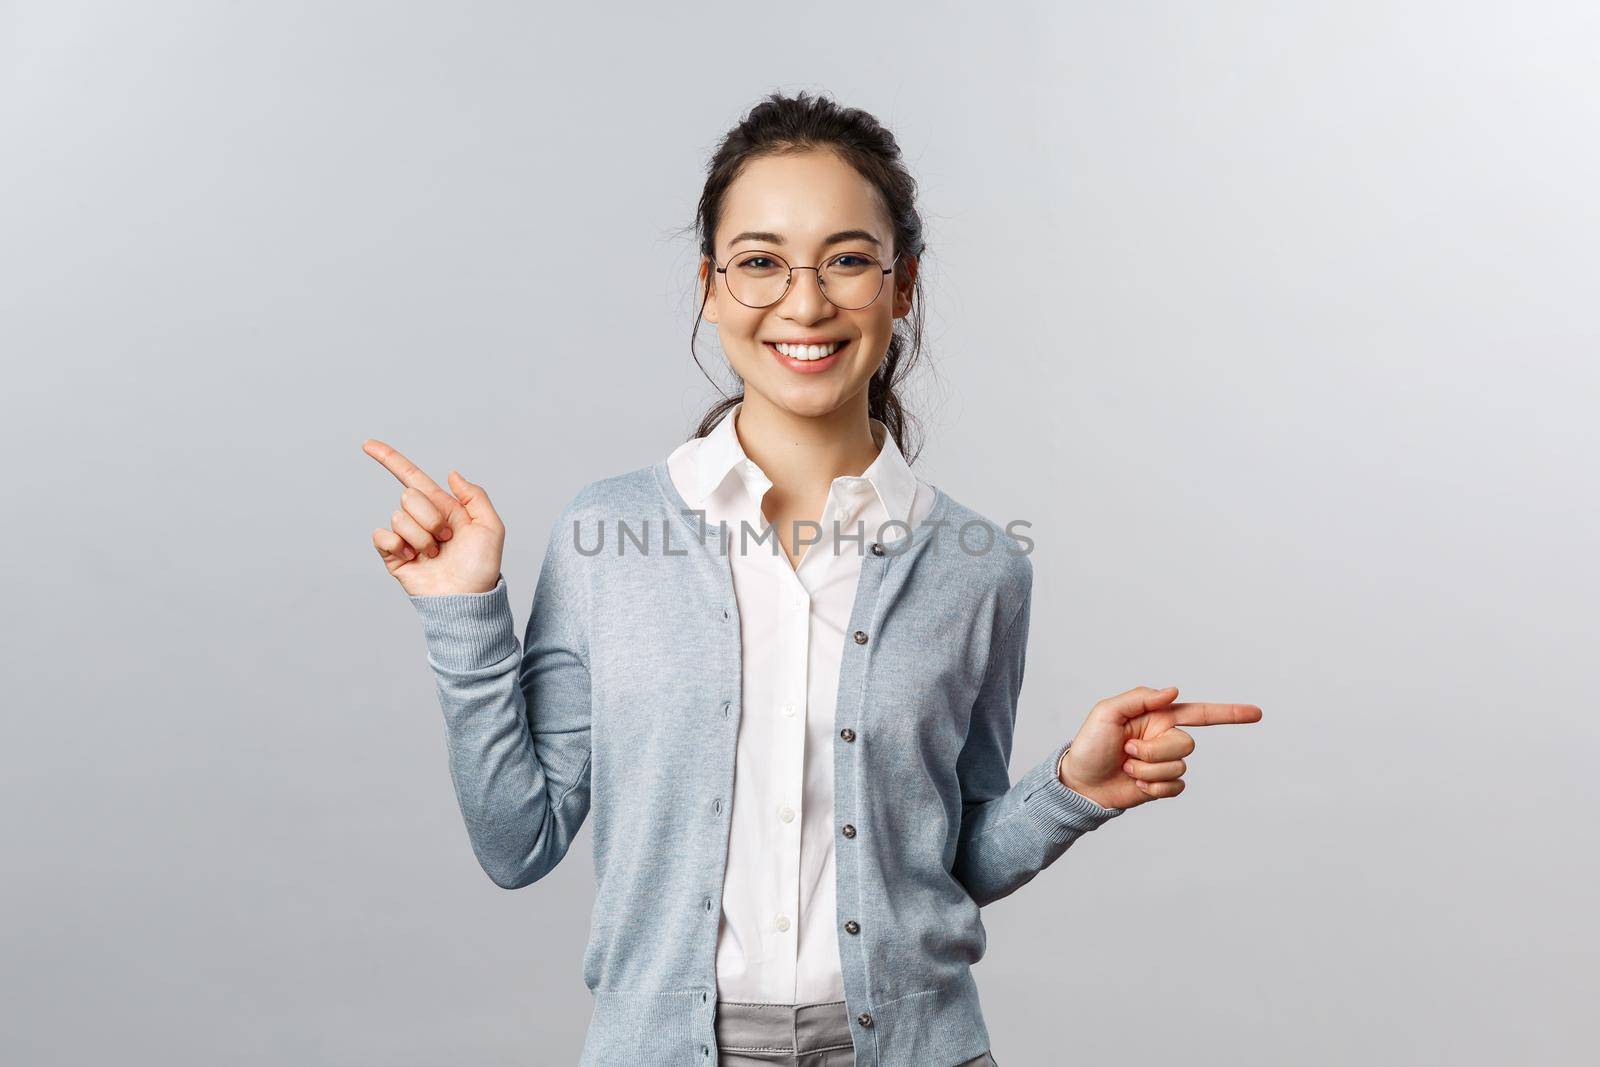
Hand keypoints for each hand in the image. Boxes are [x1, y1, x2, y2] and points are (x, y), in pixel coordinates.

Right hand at [363, 438, 504, 596]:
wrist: (466, 599)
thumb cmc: (481, 567)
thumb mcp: (491, 527)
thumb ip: (474, 496)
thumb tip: (451, 474)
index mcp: (443, 508)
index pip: (412, 477)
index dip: (390, 459)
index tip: (367, 444)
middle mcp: (422, 519)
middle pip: (409, 496)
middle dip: (431, 517)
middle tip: (447, 539)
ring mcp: (406, 537)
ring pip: (399, 517)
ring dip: (421, 537)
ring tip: (435, 554)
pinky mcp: (393, 556)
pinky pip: (382, 535)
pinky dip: (398, 544)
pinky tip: (413, 558)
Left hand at [1058, 686, 1261, 809]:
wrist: (1080, 783)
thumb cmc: (1089, 745)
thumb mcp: (1107, 712)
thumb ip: (1140, 697)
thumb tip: (1174, 691)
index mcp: (1157, 717)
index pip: (1200, 713)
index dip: (1229, 713)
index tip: (1256, 713)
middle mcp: (1165, 738)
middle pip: (1186, 744)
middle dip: (1154, 751)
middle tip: (1126, 751)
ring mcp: (1164, 763)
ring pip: (1179, 767)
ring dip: (1148, 770)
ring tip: (1126, 766)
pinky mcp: (1162, 786)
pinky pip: (1175, 787)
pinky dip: (1154, 787)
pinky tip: (1135, 784)